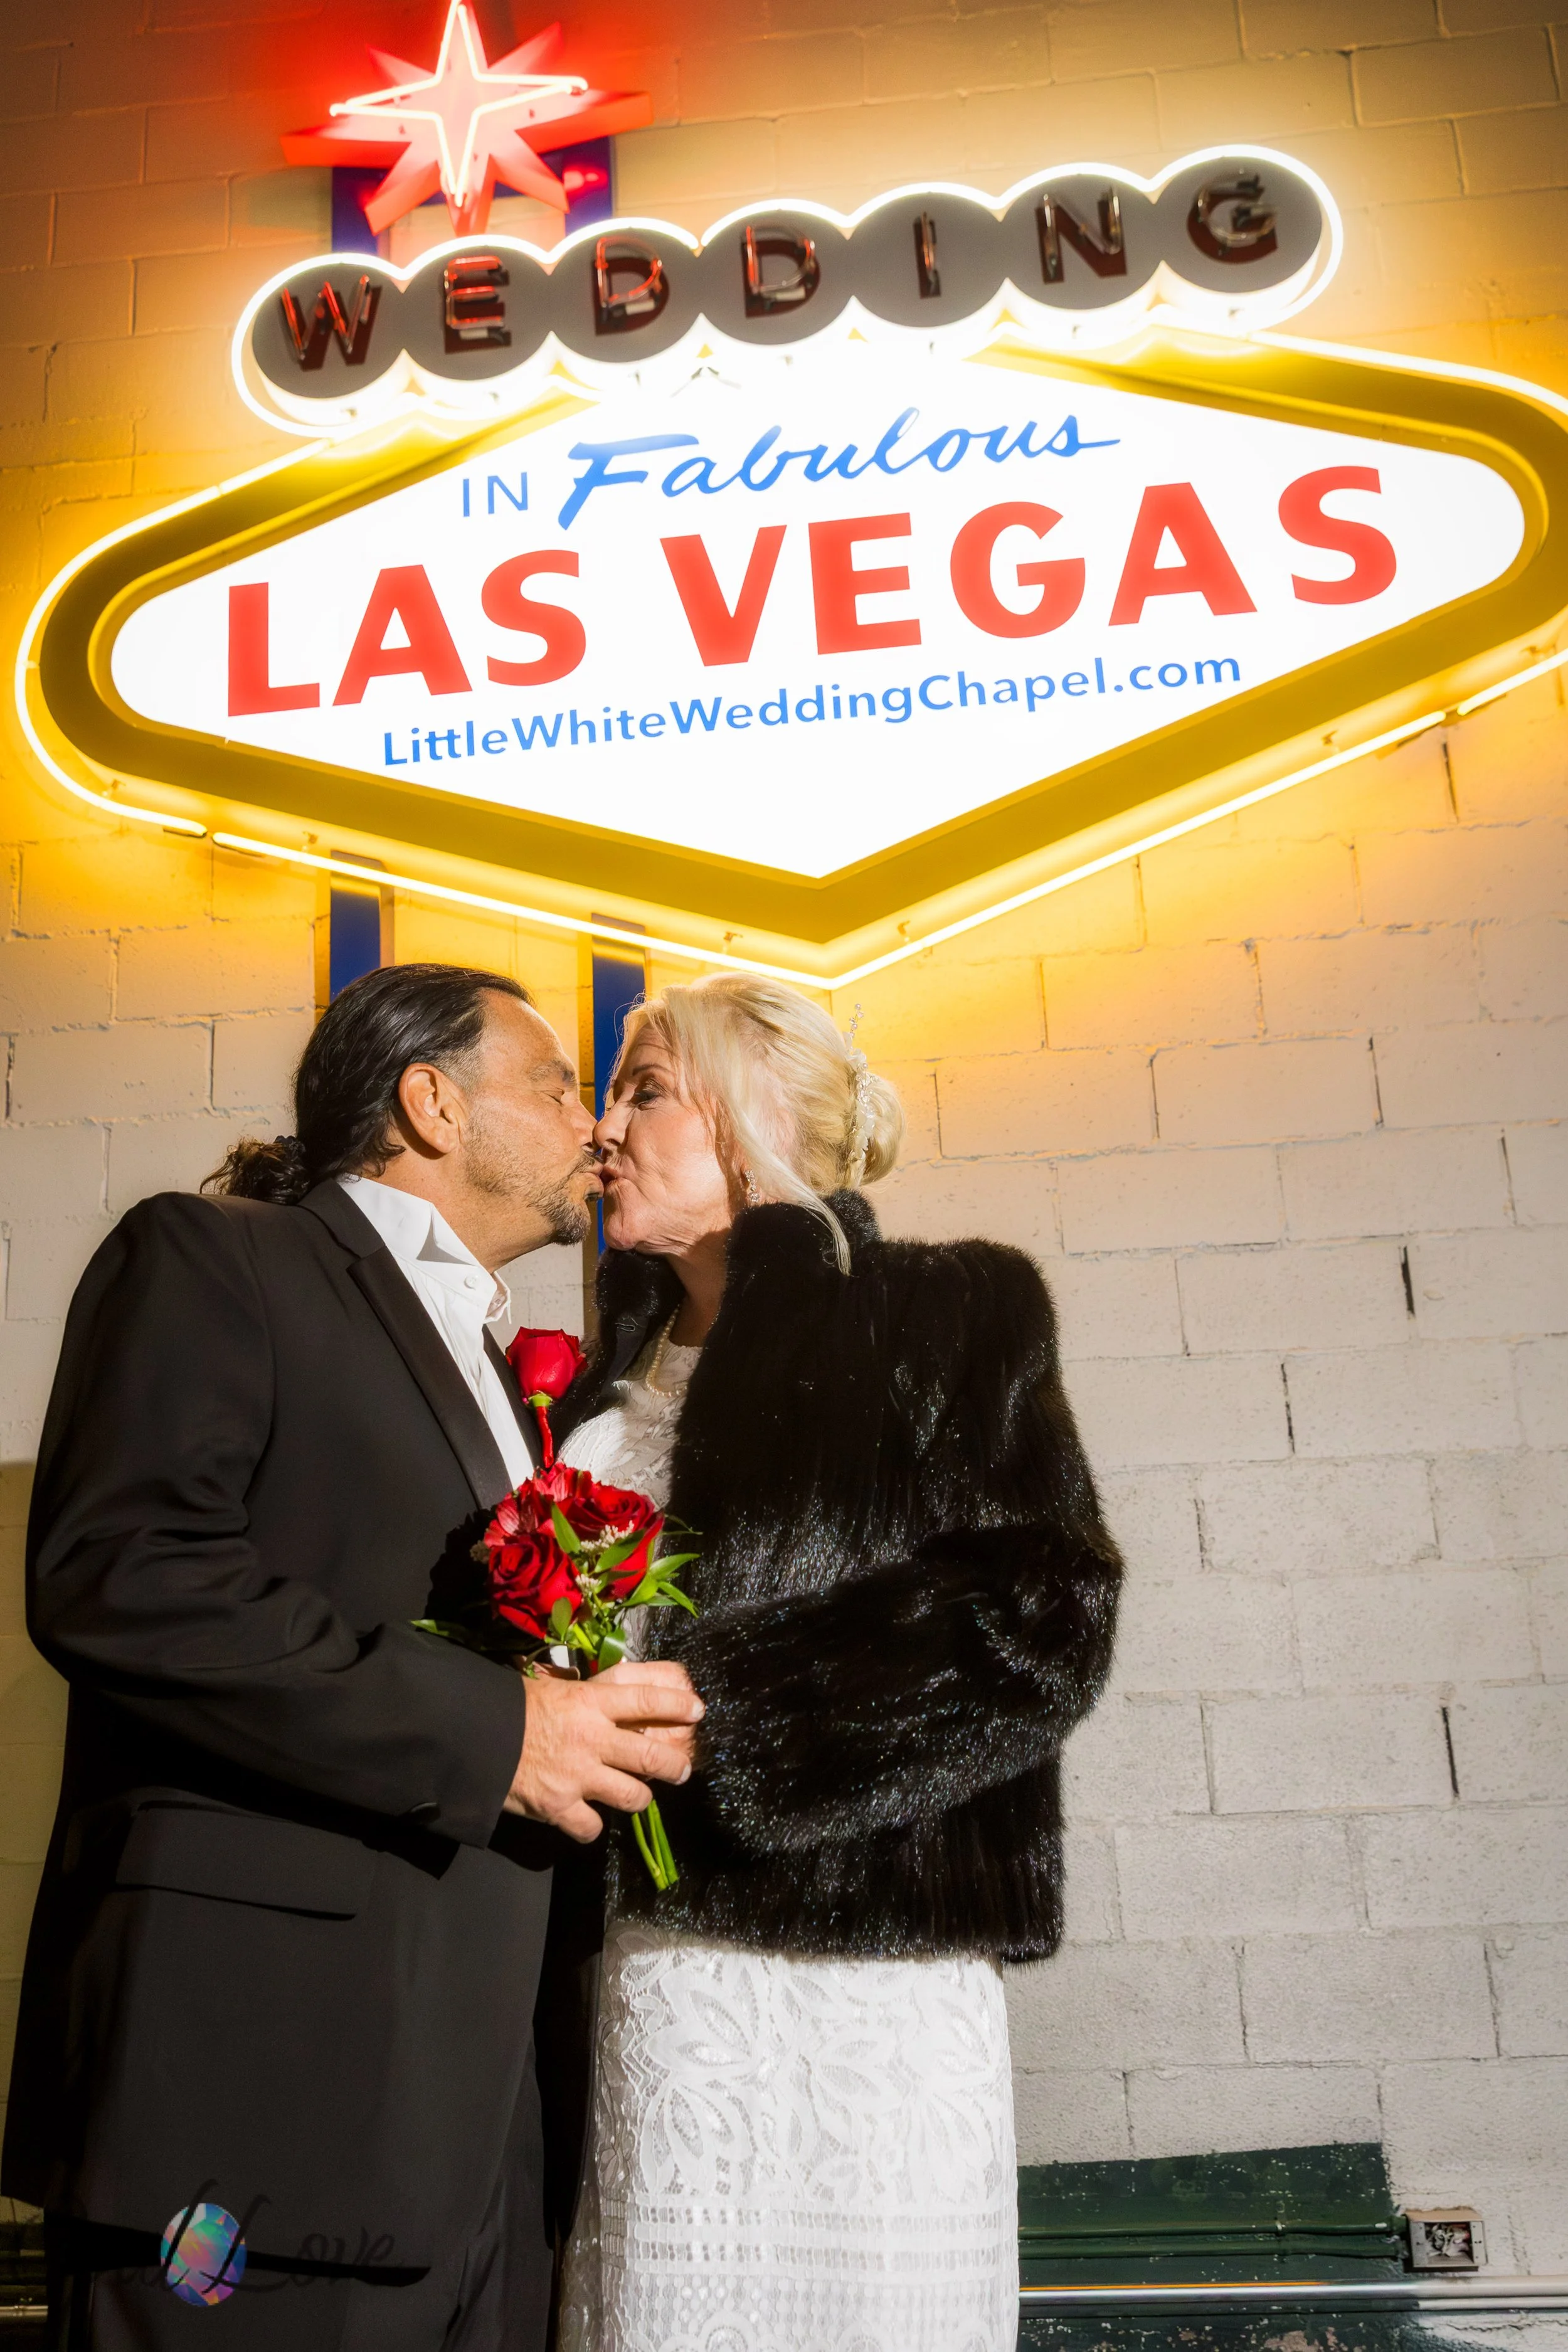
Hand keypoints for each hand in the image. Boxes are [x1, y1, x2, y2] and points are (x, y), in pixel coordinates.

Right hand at [504, 1660, 703, 1841]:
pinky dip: (591, 1826)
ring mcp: (578, 1776)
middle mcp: (592, 1739)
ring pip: (632, 1796)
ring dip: (639, 1798)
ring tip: (638, 1796)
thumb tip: (606, 1697)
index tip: (697, 1710)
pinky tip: (587, 1819)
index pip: (647, 1700)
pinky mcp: (560, 1808)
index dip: (677, 1705)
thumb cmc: (510, 1706)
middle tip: (681, 1769)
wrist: (472, 1737)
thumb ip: (585, 1699)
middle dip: (673, 1765)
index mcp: (590, 1703)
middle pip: (650, 1755)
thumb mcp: (554, 1690)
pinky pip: (592, 1828)